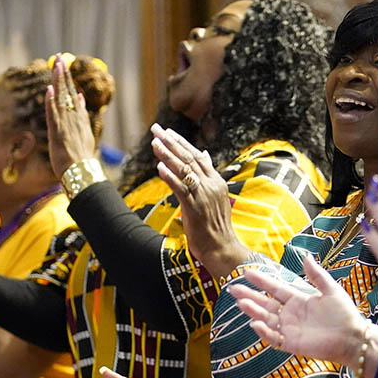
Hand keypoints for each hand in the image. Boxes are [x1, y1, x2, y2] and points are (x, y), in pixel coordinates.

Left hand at [46, 54, 96, 178]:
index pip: (73, 93)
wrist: (82, 172)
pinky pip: (54, 115)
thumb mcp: (84, 132)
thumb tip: (80, 97)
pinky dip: (52, 102)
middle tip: (59, 57)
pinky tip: (49, 90)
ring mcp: (66, 125)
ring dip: (58, 82)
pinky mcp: (58, 133)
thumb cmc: (81, 156)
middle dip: (63, 74)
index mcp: (79, 118)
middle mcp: (74, 118)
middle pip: (67, 92)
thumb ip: (81, 114)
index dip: (68, 79)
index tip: (63, 66)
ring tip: (56, 66)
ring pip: (61, 99)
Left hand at [151, 124, 249, 276]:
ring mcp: (204, 196)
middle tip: (156, 130)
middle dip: (171, 143)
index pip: (197, 156)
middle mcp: (212, 185)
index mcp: (216, 181)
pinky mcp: (195, 208)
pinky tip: (159, 167)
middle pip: (189, 159)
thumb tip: (204, 154)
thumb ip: (208, 175)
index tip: (168, 132)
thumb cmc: (216, 226)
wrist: (222, 248)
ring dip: (167, 155)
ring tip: (154, 143)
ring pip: (184, 171)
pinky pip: (181, 189)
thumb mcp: (215, 196)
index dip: (181, 143)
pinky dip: (170, 177)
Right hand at [230, 255, 376, 369]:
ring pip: (266, 319)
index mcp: (298, 300)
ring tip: (241, 303)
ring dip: (253, 311)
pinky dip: (264, 332)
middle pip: (265, 303)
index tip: (247, 272)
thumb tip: (305, 256)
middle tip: (233, 288)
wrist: (353, 338)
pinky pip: (274, 338)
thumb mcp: (330, 290)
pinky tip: (255, 323)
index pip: (275, 288)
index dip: (261, 281)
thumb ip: (317, 275)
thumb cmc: (344, 314)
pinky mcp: (292, 343)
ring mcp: (289, 329)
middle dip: (249, 296)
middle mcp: (290, 314)